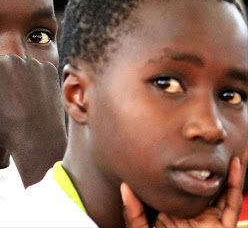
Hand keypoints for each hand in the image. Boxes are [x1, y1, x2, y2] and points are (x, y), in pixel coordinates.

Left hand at [122, 149, 247, 227]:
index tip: (168, 144)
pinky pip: (231, 203)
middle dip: (204, 165)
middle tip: (201, 141)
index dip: (175, 168)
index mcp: (171, 211)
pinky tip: (236, 166)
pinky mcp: (223, 227)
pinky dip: (235, 184)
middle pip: (200, 184)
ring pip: (219, 189)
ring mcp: (208, 219)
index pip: (174, 186)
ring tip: (225, 147)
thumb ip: (133, 212)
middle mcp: (191, 212)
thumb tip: (124, 186)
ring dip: (225, 170)